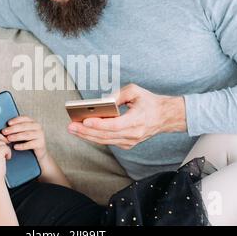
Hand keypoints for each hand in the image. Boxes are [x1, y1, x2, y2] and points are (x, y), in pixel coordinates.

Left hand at [2, 116, 47, 161]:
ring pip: (26, 135)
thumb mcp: (23, 132)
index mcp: (33, 122)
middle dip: (13, 129)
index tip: (8, 123)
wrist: (39, 151)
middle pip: (24, 126)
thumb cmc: (29, 140)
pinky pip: (30, 144)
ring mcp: (40, 135)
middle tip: (4, 132)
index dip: (16, 120)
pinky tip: (15, 147)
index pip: (25, 118)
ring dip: (16, 136)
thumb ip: (17, 128)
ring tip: (9, 139)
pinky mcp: (41, 143)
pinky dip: (22, 145)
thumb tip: (5, 127)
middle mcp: (38, 127)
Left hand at [67, 84, 186, 149]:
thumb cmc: (149, 102)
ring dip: (87, 135)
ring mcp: (130, 141)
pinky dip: (95, 137)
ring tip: (73, 129)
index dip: (99, 124)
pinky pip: (108, 142)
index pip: (115, 125)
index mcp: (137, 120)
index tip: (84, 121)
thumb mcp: (135, 91)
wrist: (165, 116)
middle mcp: (133, 134)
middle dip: (86, 131)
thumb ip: (118, 94)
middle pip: (105, 136)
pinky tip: (84, 131)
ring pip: (105, 141)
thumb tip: (103, 101)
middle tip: (71, 126)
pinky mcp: (127, 144)